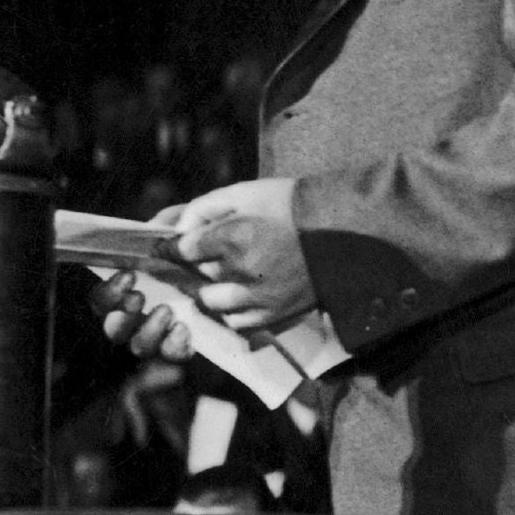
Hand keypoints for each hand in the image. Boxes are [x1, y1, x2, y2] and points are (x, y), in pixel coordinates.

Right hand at [94, 203, 200, 359]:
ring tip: (166, 311)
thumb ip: (171, 230)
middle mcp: (138, 320)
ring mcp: (158, 340)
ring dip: (148, 330)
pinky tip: (184, 329)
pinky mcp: (181, 353)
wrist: (246, 278)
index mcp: (129, 294)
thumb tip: (156, 230)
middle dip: (121, 315)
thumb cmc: (209, 255)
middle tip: (138, 298)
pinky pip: (170, 360)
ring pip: (138, 346)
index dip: (108, 292)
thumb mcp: (191, 235)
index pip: (103, 300)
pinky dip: (174, 346)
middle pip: (113, 328)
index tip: (128, 276)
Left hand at [173, 177, 316, 339]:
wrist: (345, 230)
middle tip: (207, 252)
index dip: (172, 245)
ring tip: (224, 275)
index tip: (170, 245)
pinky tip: (240, 294)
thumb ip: (205, 208)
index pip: (182, 249)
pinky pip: (236, 321)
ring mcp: (259, 297)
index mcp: (234, 237)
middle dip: (197, 262)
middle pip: (197, 273)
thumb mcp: (246, 192)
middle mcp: (242, 272)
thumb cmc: (293, 205)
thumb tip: (178, 229)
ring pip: (211, 301)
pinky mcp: (275, 314)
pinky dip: (231, 310)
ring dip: (211, 288)